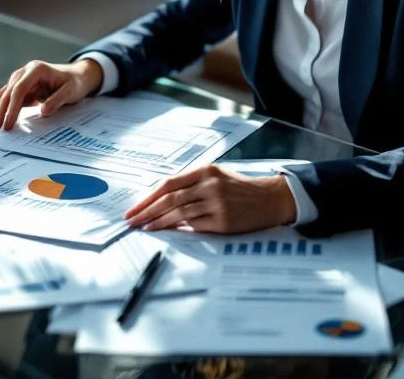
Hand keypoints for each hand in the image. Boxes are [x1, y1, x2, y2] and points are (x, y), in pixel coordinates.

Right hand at [0, 59, 103, 131]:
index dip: (13, 108)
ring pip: (7, 94)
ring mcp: (23, 77)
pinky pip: (11, 96)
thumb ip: (57, 100)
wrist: (77, 76)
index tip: (9, 124)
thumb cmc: (74, 82)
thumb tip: (42, 112)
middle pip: (9, 92)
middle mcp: (26, 71)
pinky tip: (3, 118)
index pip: (19, 89)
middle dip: (1, 111)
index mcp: (37, 69)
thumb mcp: (71, 91)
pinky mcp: (22, 85)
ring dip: (2, 110)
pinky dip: (7, 107)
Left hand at [124, 165, 297, 232]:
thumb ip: (192, 187)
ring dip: (159, 222)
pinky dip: (179, 229)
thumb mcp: (217, 177)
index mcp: (205, 171)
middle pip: (170, 198)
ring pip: (179, 212)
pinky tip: (168, 231)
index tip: (135, 208)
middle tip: (132, 220)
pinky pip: (195, 225)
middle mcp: (209, 185)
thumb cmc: (241, 189)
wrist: (271, 198)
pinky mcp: (223, 221)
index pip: (169, 184)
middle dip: (147, 211)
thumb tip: (164, 202)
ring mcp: (216, 203)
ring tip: (145, 228)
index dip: (149, 197)